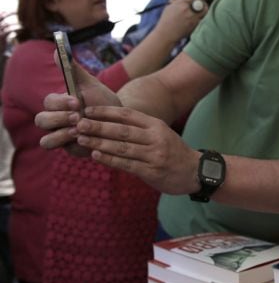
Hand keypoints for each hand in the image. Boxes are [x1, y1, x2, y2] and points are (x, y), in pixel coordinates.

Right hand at [36, 53, 120, 152]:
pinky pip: (61, 150)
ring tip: (81, 130)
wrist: (120, 121)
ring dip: (60, 135)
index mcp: (59, 103)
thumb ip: (74, 70)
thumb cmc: (103, 101)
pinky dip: (71, 146)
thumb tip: (57, 49)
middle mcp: (55, 120)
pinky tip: (87, 140)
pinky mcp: (69, 148)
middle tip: (78, 117)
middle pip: (41, 120)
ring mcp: (60, 135)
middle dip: (58, 119)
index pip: (49, 102)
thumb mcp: (91, 85)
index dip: (60, 102)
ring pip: (46, 140)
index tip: (77, 101)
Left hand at [73, 105, 199, 194]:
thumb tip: (109, 121)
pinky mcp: (152, 171)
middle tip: (79, 123)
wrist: (195, 171)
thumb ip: (139, 127)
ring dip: (100, 143)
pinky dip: (110, 160)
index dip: (106, 112)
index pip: (127, 115)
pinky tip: (96, 156)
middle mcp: (156, 138)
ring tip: (82, 140)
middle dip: (98, 126)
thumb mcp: (160, 133)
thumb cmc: (172, 151)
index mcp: (156, 125)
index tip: (87, 110)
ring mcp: (154, 155)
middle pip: (122, 130)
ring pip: (122, 147)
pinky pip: (127, 164)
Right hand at [154, 0, 207, 40]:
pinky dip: (202, 18)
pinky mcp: (194, 26)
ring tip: (202, 12)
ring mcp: (192, 18)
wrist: (166, 34)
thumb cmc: (166, 20)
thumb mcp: (168, 6)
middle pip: (202, 4)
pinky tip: (199, 19)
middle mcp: (187, 10)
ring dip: (204, 11)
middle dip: (204, 4)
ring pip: (204, 12)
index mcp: (181, 3)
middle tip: (203, 5)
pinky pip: (202, 20)